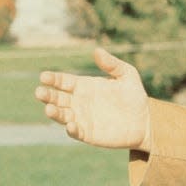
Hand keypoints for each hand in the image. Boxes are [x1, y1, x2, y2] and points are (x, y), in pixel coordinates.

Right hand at [35, 48, 149, 149]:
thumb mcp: (127, 74)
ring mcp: (82, 118)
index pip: (63, 81)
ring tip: (48, 109)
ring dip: (54, 112)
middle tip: (39, 92)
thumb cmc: (135, 95)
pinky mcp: (89, 134)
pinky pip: (76, 132)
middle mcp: (79, 102)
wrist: (146, 120)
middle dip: (48, 95)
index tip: (44, 76)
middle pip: (58, 98)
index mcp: (84, 86)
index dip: (53, 79)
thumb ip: (112, 64)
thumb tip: (96, 51)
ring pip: (62, 115)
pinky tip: (71, 125)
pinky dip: (71, 129)